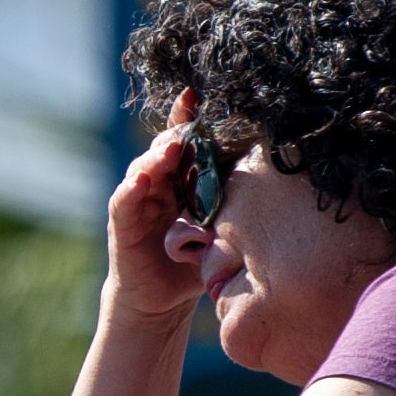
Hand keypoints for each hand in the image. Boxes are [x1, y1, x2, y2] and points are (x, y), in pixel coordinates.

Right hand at [107, 93, 217, 325]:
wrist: (160, 301)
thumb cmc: (192, 261)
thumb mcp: (218, 229)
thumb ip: (231, 207)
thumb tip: (272, 184)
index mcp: (181, 181)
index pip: (185, 143)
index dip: (188, 118)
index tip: (199, 94)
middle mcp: (157, 184)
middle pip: (164, 149)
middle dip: (177, 132)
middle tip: (193, 120)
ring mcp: (138, 201)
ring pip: (144, 168)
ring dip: (156, 156)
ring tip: (171, 146)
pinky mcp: (122, 223)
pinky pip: (125, 201)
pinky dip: (132, 189)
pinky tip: (142, 179)